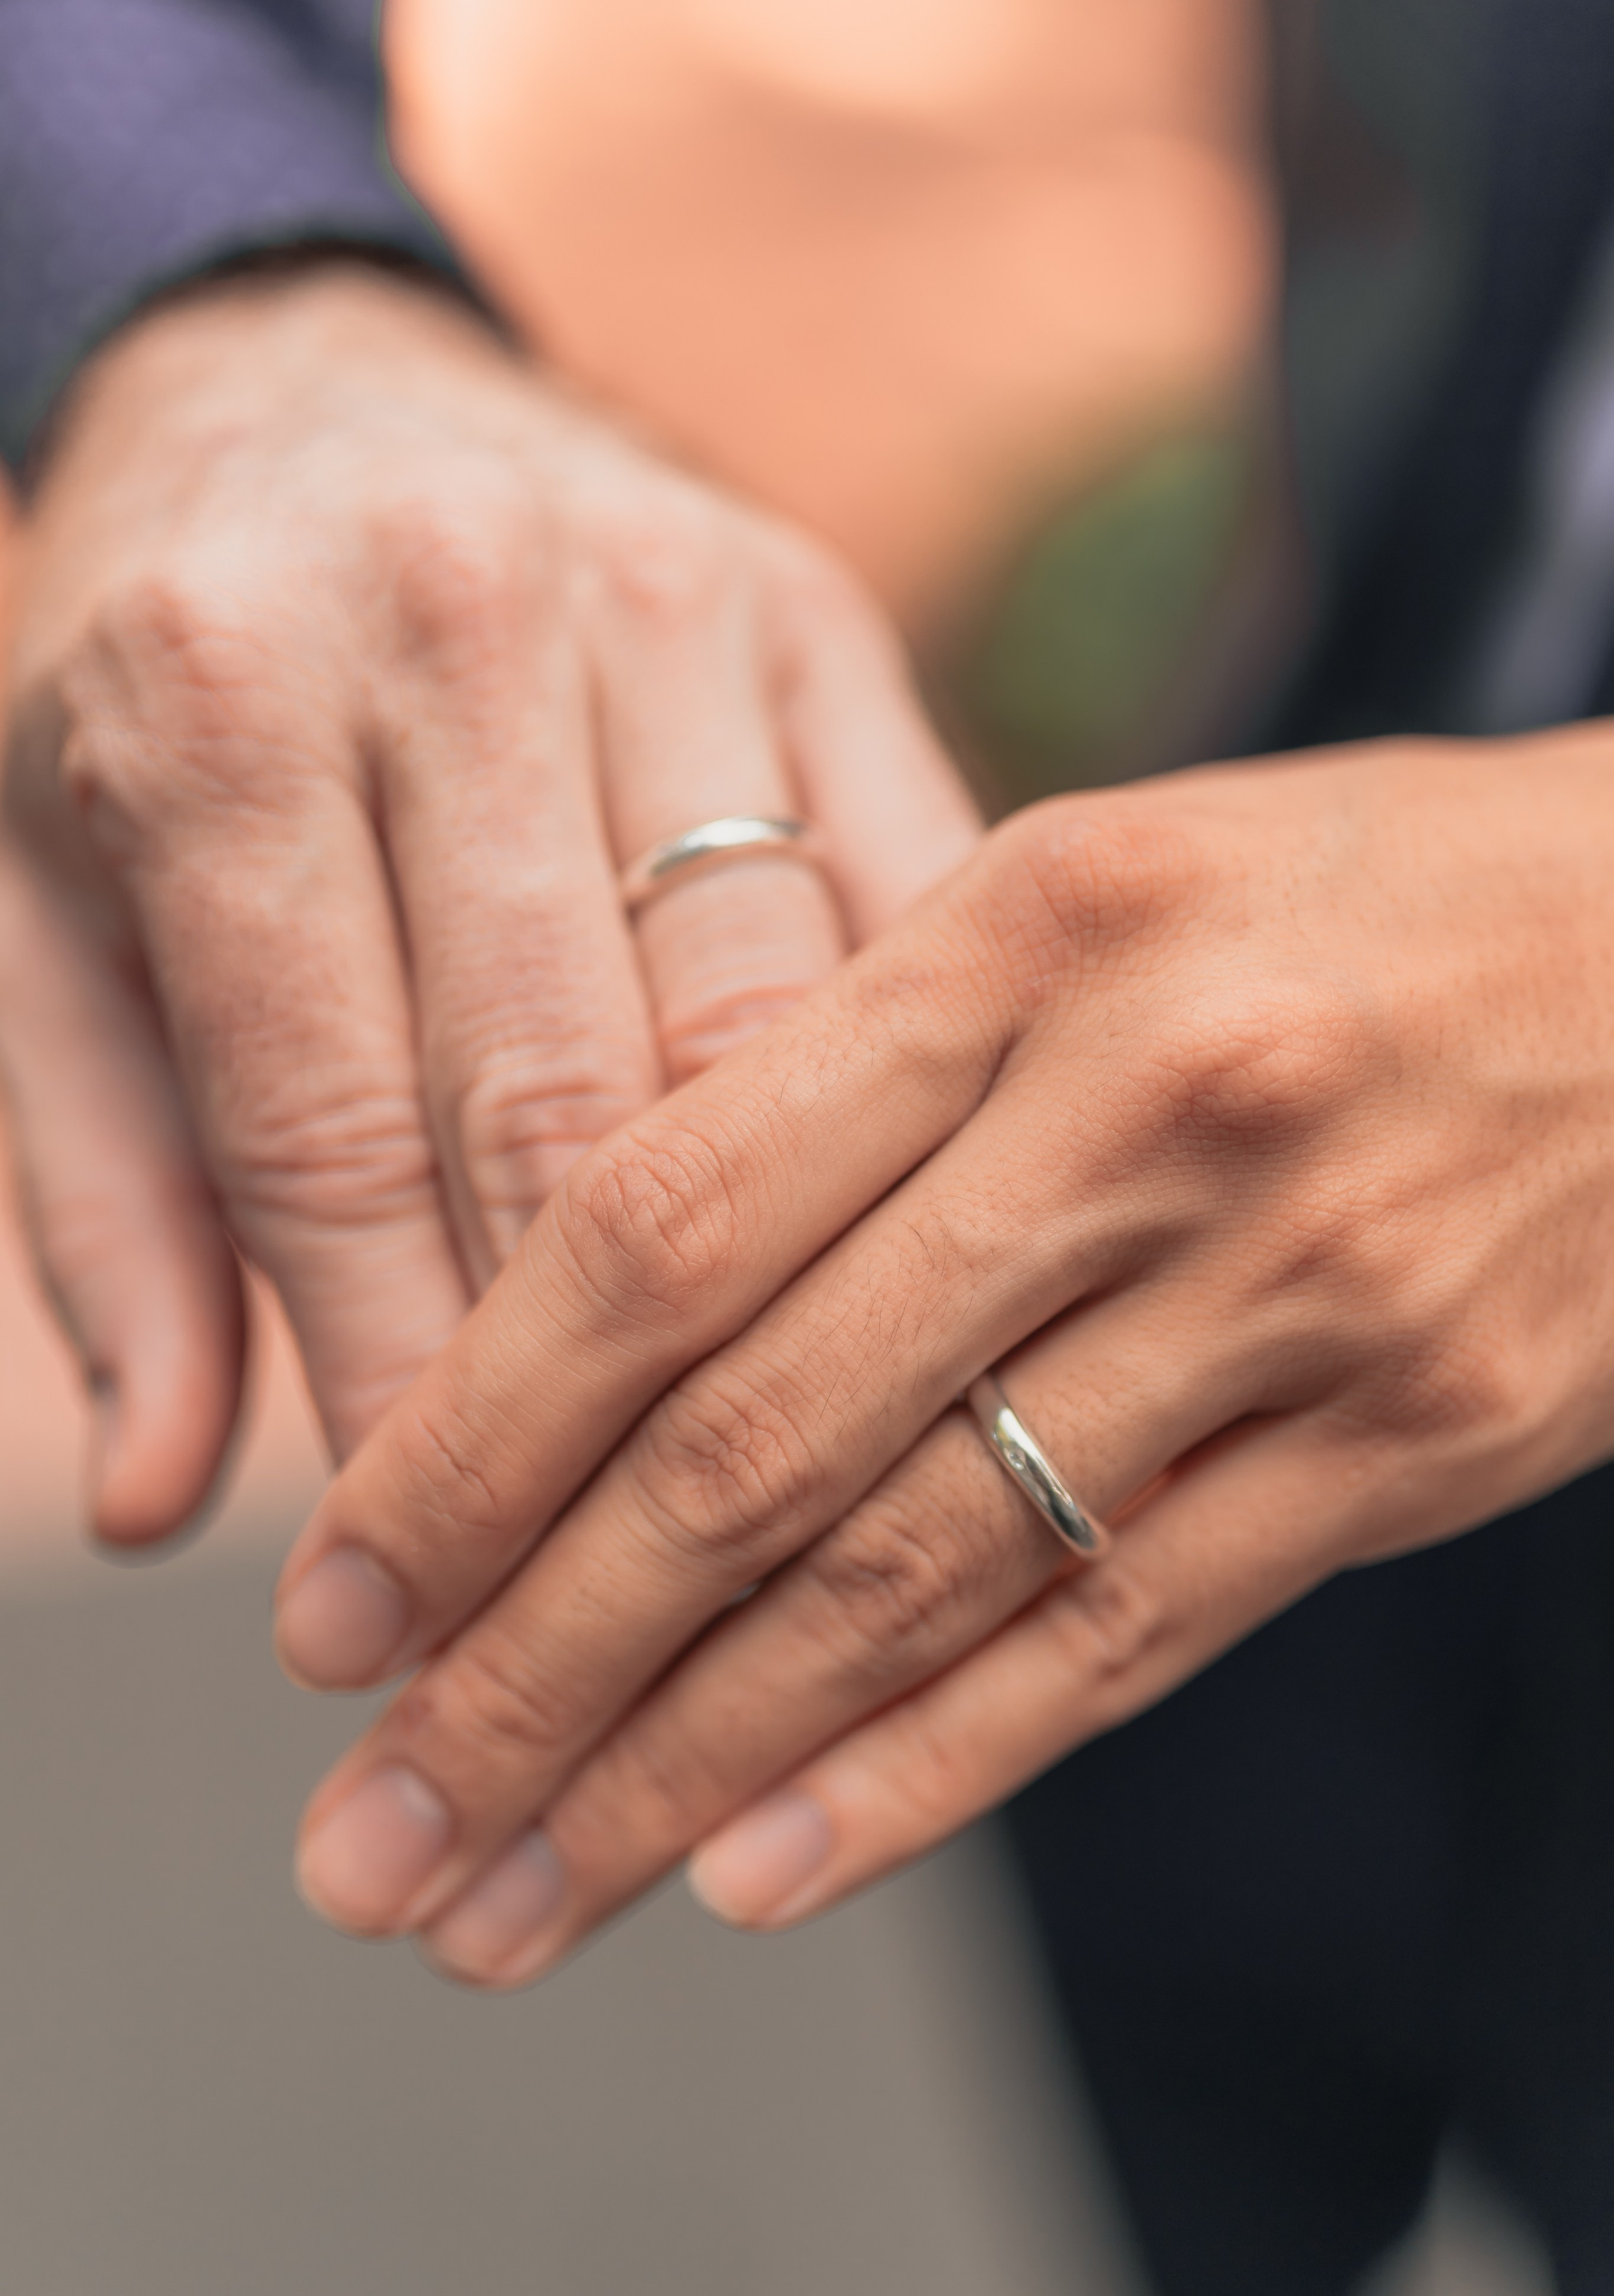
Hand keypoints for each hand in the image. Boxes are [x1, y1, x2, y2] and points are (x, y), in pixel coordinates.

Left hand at [0, 256, 976, 1542]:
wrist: (316, 387)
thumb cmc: (170, 700)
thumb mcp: (54, 925)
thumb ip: (106, 1204)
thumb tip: (164, 1503)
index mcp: (217, 707)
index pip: (331, 1123)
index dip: (394, 1392)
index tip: (436, 1606)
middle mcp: (455, 624)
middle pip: (566, 1088)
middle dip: (594, 1382)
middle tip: (611, 1594)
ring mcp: (669, 600)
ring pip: (765, 1013)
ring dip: (779, 1265)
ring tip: (775, 1471)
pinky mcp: (817, 614)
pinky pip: (902, 895)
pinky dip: (906, 1089)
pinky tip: (916, 1245)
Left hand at [272, 728, 1613, 1984]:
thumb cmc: (1346, 896)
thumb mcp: (1091, 886)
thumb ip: (865, 1061)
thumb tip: (604, 1289)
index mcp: (1026, 927)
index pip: (665, 1215)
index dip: (473, 1431)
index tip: (335, 1601)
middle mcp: (1145, 1108)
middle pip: (760, 1442)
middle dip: (531, 1668)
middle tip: (371, 1834)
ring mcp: (1294, 1287)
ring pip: (917, 1575)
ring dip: (689, 1767)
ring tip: (518, 1900)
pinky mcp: (1413, 1434)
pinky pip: (1125, 1632)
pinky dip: (931, 1771)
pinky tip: (763, 1873)